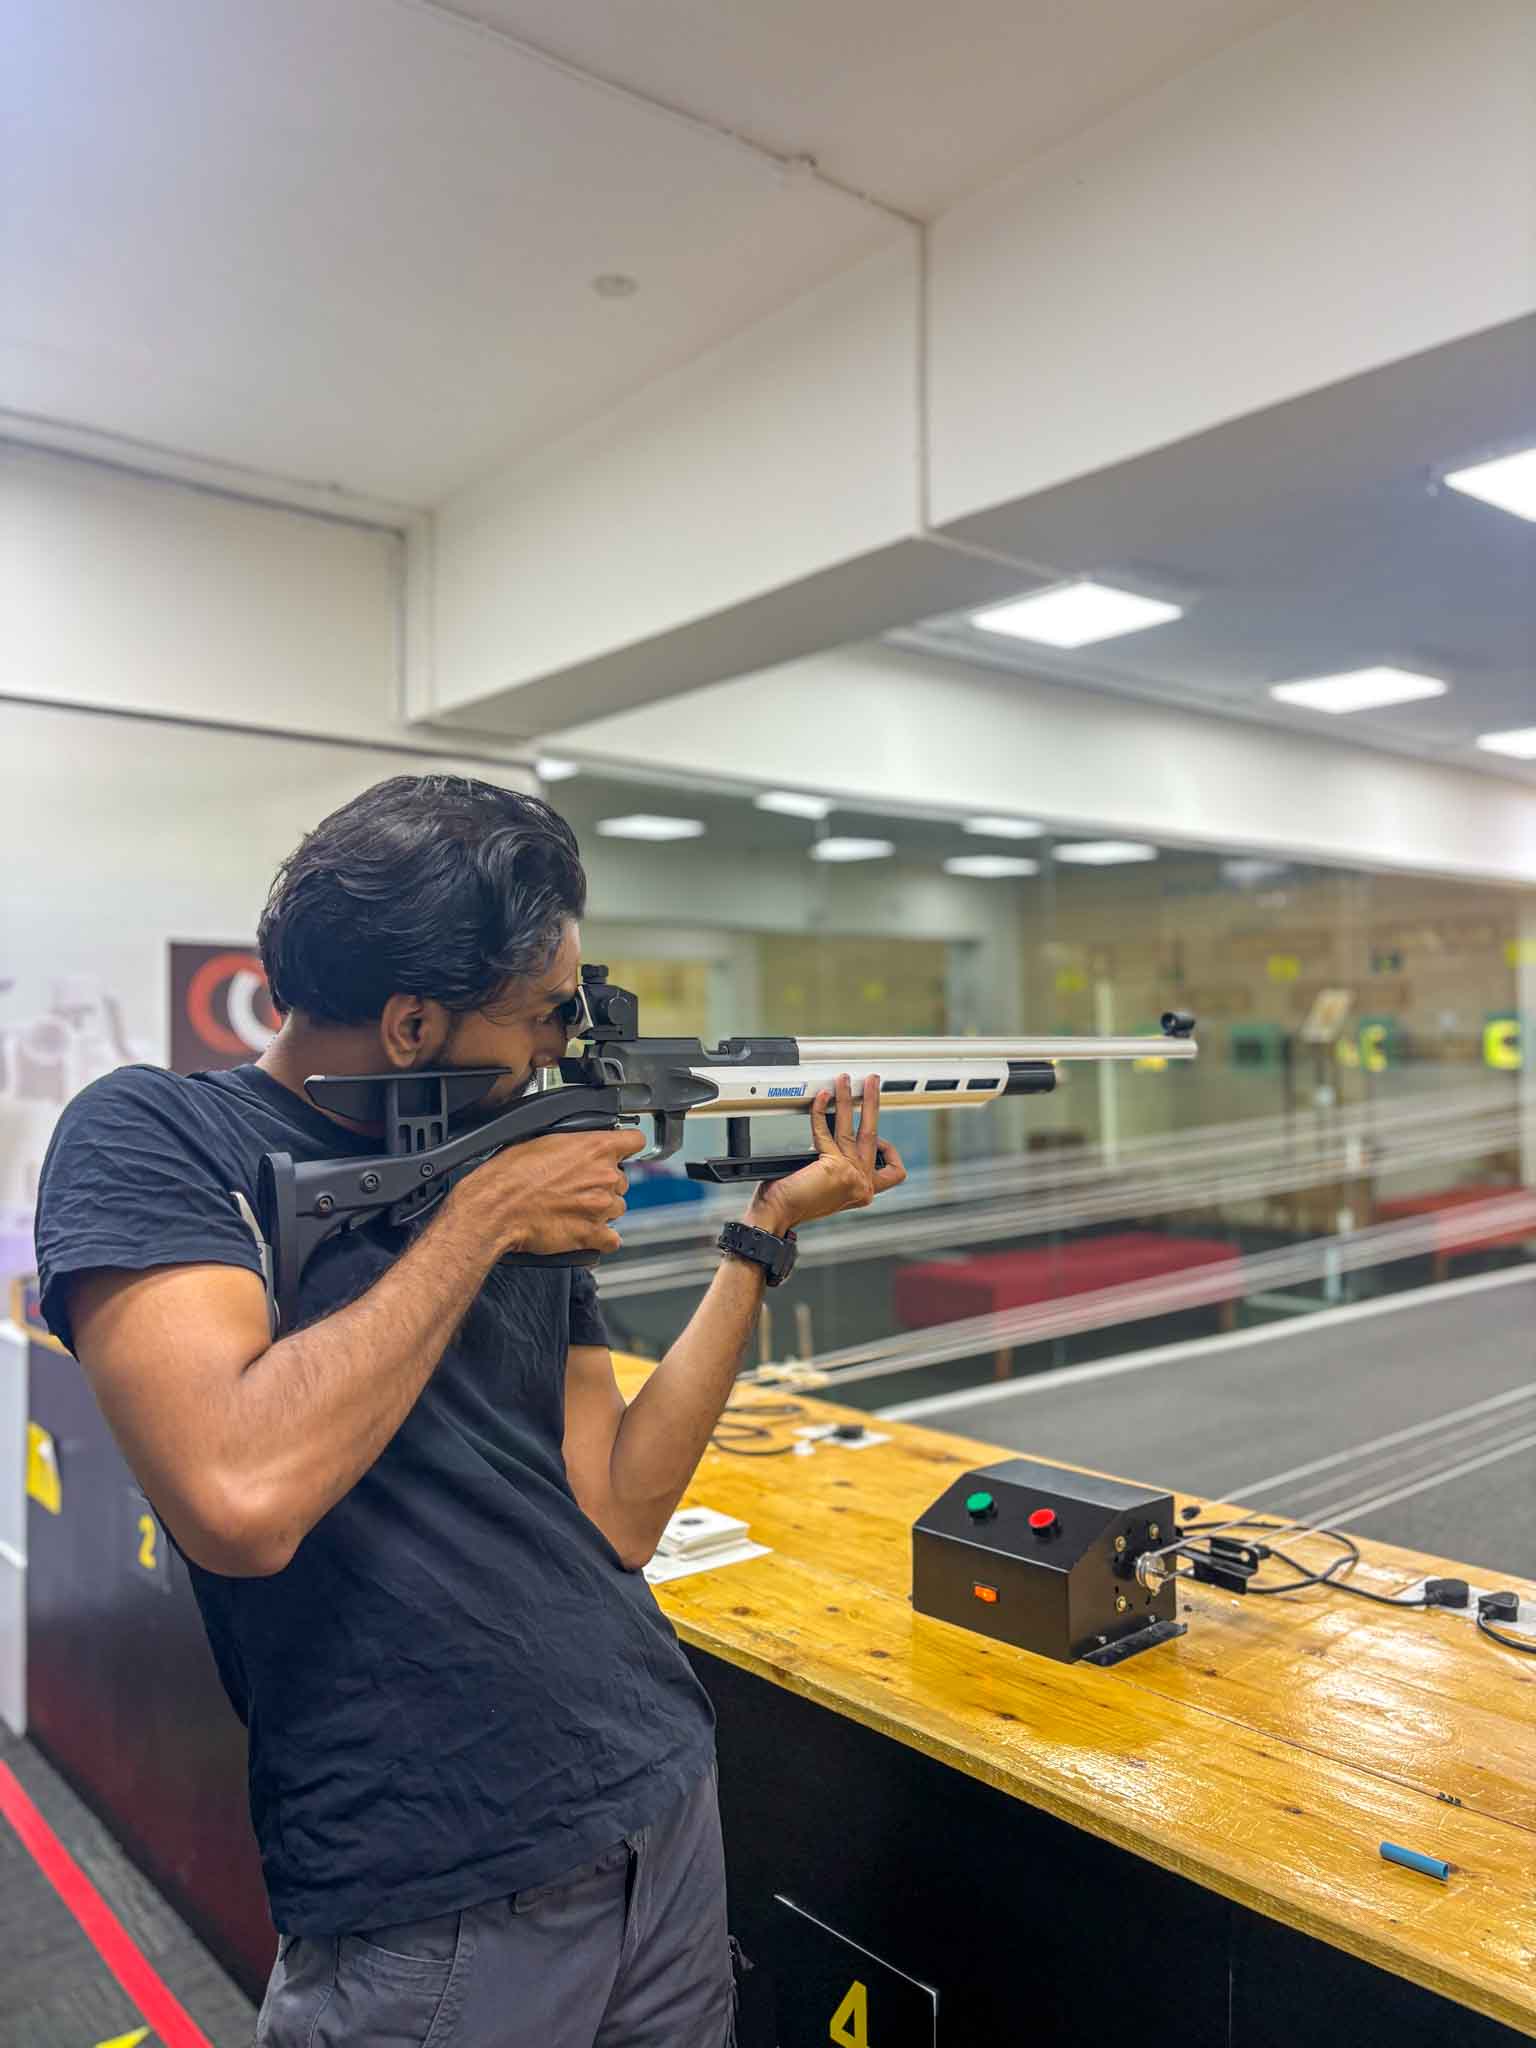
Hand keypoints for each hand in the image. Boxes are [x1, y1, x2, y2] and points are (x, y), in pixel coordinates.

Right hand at [451, 1127, 645, 1255]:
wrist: (495, 1209)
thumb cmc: (509, 1175)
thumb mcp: (540, 1140)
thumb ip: (571, 1143)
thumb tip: (575, 1146)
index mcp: (595, 1147)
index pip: (636, 1141)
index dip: (627, 1147)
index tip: (621, 1152)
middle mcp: (605, 1176)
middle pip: (622, 1179)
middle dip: (604, 1183)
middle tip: (578, 1187)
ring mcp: (601, 1207)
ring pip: (618, 1208)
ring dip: (601, 1210)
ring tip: (574, 1209)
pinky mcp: (592, 1234)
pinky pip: (612, 1239)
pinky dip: (602, 1238)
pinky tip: (584, 1231)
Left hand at [745, 1073, 906, 1234]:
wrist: (778, 1214)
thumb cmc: (795, 1203)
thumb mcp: (829, 1187)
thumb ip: (841, 1168)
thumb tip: (839, 1140)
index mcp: (862, 1190)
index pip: (893, 1171)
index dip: (888, 1150)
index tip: (879, 1136)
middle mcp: (861, 1182)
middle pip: (875, 1134)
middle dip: (873, 1103)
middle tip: (871, 1083)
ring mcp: (850, 1174)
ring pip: (854, 1126)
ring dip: (848, 1098)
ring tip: (843, 1081)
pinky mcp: (834, 1166)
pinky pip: (825, 1129)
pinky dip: (820, 1111)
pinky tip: (818, 1099)